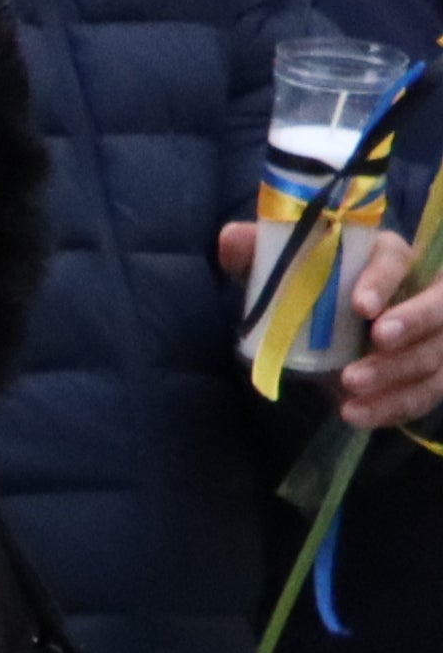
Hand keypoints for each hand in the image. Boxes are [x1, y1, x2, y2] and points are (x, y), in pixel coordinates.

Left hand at [224, 216, 442, 428]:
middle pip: (436, 308)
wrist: (331, 332)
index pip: (395, 261)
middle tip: (378, 340)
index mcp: (388, 258)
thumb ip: (261, 253)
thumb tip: (230, 238)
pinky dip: (391, 408)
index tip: (361, 305)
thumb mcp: (286, 271)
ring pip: (432, 355)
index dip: (382, 280)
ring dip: (395, 373)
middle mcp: (422, 293)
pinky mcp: (429, 375)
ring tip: (350, 385)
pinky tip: (355, 415)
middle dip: (412, 322)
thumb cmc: (317, 289)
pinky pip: (422, 395)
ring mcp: (432, 338)